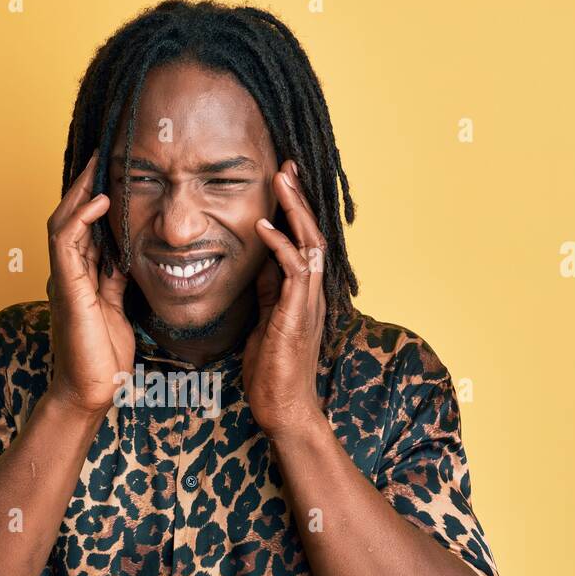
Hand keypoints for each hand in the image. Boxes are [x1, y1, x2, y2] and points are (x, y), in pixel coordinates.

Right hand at [46, 152, 135, 416]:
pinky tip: (100, 201)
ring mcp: (64, 279)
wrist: (91, 391)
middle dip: (85, 185)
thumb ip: (117, 281)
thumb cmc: (104, 357)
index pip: (84, 227)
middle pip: (70, 217)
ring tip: (98, 165)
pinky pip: (67, 243)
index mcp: (81, 277)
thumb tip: (129, 255)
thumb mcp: (118, 308)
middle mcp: (68, 273)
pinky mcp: (67, 288)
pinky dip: (82, 219)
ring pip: (63, 222)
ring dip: (80, 192)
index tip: (111, 172)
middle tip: (103, 155)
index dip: (94, 198)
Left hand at [242, 159, 327, 441]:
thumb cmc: (273, 371)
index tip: (282, 182)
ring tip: (280, 180)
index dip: (294, 210)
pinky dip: (279, 245)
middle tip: (285, 167)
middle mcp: (312, 292)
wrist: (283, 408)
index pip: (303, 241)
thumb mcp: (266, 320)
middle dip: (298, 198)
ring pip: (310, 243)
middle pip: (312, 233)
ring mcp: (309, 301)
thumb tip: (261, 262)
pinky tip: (262, 226)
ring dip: (294, 210)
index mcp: (304, 292)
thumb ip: (268, 291)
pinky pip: (294, 269)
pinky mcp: (298, 313)